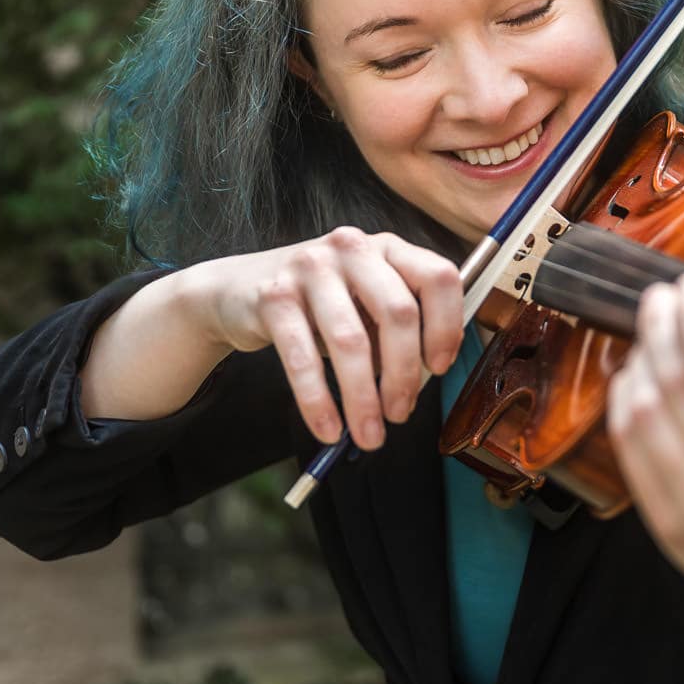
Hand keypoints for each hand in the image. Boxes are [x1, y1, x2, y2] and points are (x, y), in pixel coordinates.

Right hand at [189, 228, 463, 451]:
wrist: (237, 290)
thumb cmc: (317, 304)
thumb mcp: (364, 304)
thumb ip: (398, 329)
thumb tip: (424, 380)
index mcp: (388, 248)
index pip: (438, 277)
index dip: (447, 327)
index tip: (440, 368)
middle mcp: (353, 248)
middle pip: (398, 313)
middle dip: (404, 375)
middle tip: (400, 414)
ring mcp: (311, 267)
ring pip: (351, 340)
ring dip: (363, 399)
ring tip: (369, 435)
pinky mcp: (274, 295)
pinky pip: (302, 358)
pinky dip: (318, 402)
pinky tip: (327, 428)